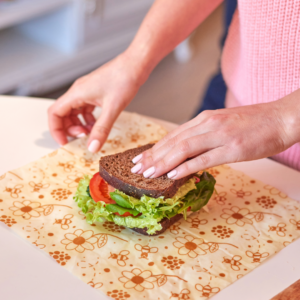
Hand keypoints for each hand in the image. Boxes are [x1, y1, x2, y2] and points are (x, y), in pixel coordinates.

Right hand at [48, 53, 142, 151]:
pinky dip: (89, 119)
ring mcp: (86, 91)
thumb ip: (102, 129)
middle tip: (83, 138)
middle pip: (63, 114)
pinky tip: (98, 124)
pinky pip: (85, 108)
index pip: (54, 113)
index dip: (56, 130)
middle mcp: (78, 91)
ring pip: (74, 112)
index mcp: (77, 93)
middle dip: (70, 129)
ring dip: (80, 125)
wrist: (136, 64)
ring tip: (91, 133)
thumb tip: (92, 147)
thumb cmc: (124, 79)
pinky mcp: (95, 92)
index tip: (64, 142)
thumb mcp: (113, 109)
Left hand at [131, 101, 291, 178]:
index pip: (173, 135)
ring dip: (163, 162)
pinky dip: (186, 167)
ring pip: (184, 149)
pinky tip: (173, 175)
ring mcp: (220, 135)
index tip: (141, 158)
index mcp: (205, 119)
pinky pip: (205, 159)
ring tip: (148, 173)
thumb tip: (188, 148)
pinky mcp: (233, 148)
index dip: (155, 147)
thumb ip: (205, 134)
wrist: (281, 117)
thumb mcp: (224, 123)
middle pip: (174, 142)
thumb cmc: (254, 123)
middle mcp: (208, 124)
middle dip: (152, 156)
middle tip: (136, 168)